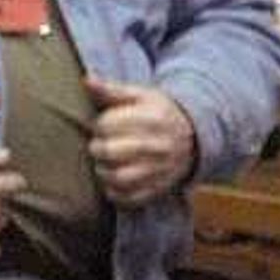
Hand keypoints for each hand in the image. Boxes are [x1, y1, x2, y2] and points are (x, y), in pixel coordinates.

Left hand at [87, 78, 200, 207]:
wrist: (193, 135)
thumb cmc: (158, 112)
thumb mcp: (140, 95)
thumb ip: (111, 89)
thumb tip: (87, 80)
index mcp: (151, 119)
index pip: (109, 125)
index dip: (99, 125)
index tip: (102, 125)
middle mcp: (158, 146)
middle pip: (112, 152)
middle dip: (97, 148)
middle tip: (98, 146)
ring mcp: (160, 170)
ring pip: (120, 178)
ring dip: (103, 172)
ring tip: (103, 164)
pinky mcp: (159, 189)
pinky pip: (131, 198)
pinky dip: (115, 193)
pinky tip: (111, 181)